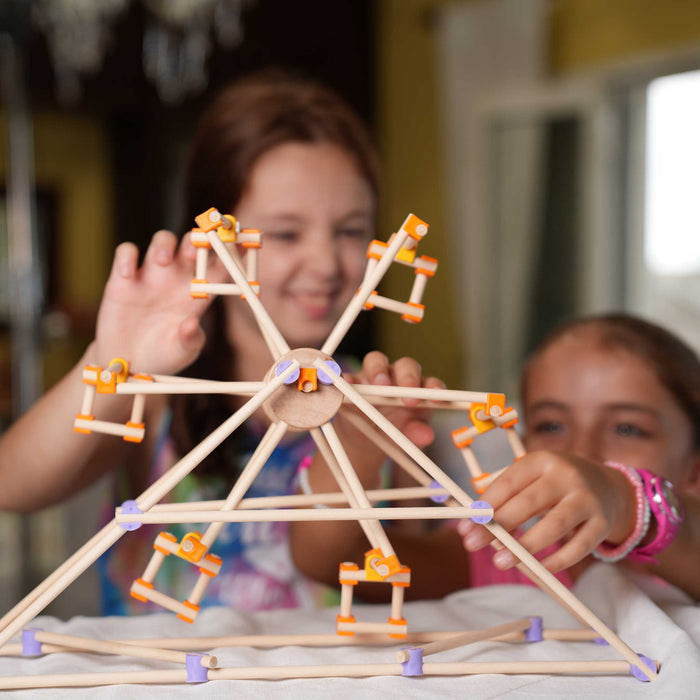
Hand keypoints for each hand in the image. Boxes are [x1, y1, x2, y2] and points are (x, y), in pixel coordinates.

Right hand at [93, 231, 220, 374]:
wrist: (130, 363)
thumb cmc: (164, 355)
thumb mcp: (181, 353)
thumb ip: (190, 340)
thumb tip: (192, 325)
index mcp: (199, 293)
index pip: (220, 266)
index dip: (231, 253)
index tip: (241, 243)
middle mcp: (178, 278)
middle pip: (192, 245)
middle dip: (197, 240)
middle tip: (195, 249)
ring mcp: (152, 275)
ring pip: (162, 241)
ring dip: (164, 244)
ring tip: (163, 261)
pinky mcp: (123, 278)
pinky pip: (126, 252)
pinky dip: (127, 257)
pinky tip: (128, 275)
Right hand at [343, 350, 442, 447]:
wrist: (364, 439)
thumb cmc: (391, 433)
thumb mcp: (404, 437)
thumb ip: (415, 434)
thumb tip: (427, 435)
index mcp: (416, 390)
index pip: (429, 382)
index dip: (434, 387)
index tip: (437, 398)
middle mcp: (396, 376)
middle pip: (405, 365)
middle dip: (407, 376)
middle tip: (407, 392)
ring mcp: (372, 375)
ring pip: (376, 360)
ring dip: (378, 370)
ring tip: (379, 384)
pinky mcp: (350, 381)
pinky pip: (348, 374)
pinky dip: (347, 378)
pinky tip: (346, 385)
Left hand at [457, 451, 636, 572]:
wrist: (607, 487)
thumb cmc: (553, 485)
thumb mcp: (531, 479)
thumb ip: (503, 498)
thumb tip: (470, 526)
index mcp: (542, 460)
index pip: (509, 482)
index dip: (485, 505)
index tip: (465, 525)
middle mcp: (566, 476)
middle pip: (529, 503)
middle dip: (498, 526)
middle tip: (473, 545)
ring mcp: (587, 499)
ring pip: (555, 526)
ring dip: (525, 546)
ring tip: (500, 561)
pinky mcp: (602, 523)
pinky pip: (578, 547)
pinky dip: (556, 561)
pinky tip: (537, 569)